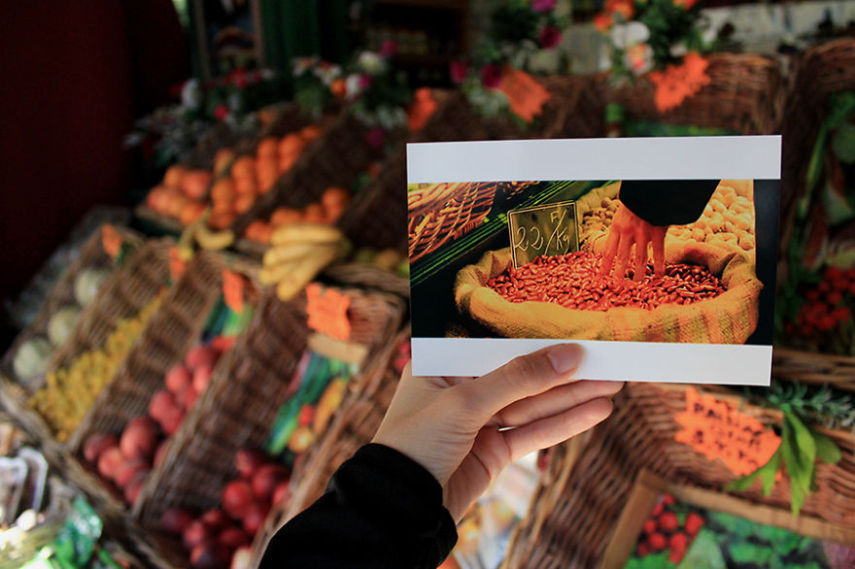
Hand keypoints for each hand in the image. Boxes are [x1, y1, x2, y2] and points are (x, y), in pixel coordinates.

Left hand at [372, 344, 622, 521]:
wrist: (399, 508)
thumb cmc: (415, 443)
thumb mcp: (465, 402)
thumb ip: (518, 378)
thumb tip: (568, 354)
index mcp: (442, 366)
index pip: (497, 346)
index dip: (537, 341)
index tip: (577, 333)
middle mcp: (461, 390)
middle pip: (521, 375)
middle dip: (564, 370)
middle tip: (608, 359)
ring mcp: (478, 423)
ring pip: (532, 405)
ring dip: (572, 396)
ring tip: (613, 383)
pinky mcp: (493, 452)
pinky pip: (533, 432)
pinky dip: (564, 423)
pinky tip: (595, 410)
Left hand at [599, 203, 667, 280]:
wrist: (650, 189)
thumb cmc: (635, 200)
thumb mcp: (621, 212)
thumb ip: (619, 227)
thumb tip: (615, 241)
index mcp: (616, 227)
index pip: (607, 252)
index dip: (604, 267)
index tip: (600, 278)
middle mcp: (627, 233)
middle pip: (622, 258)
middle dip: (619, 274)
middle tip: (616, 286)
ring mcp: (643, 234)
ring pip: (640, 259)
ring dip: (638, 273)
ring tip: (636, 283)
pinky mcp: (658, 233)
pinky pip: (659, 253)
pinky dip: (659, 266)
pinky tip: (658, 276)